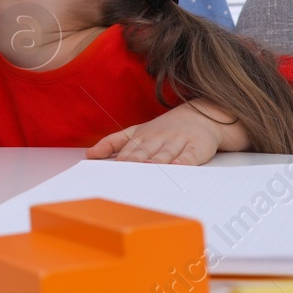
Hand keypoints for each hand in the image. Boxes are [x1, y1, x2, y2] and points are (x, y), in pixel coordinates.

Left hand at [85, 100, 247, 164]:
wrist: (204, 116)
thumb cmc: (166, 129)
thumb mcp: (137, 132)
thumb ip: (114, 142)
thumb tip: (89, 154)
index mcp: (142, 136)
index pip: (127, 150)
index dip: (118, 161)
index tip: (106, 174)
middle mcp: (158, 138)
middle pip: (143, 153)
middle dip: (132, 164)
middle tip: (121, 176)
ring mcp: (177, 142)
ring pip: (164, 154)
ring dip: (154, 162)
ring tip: (145, 170)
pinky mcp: (196, 147)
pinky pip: (189, 156)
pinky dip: (182, 162)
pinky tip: (175, 168)